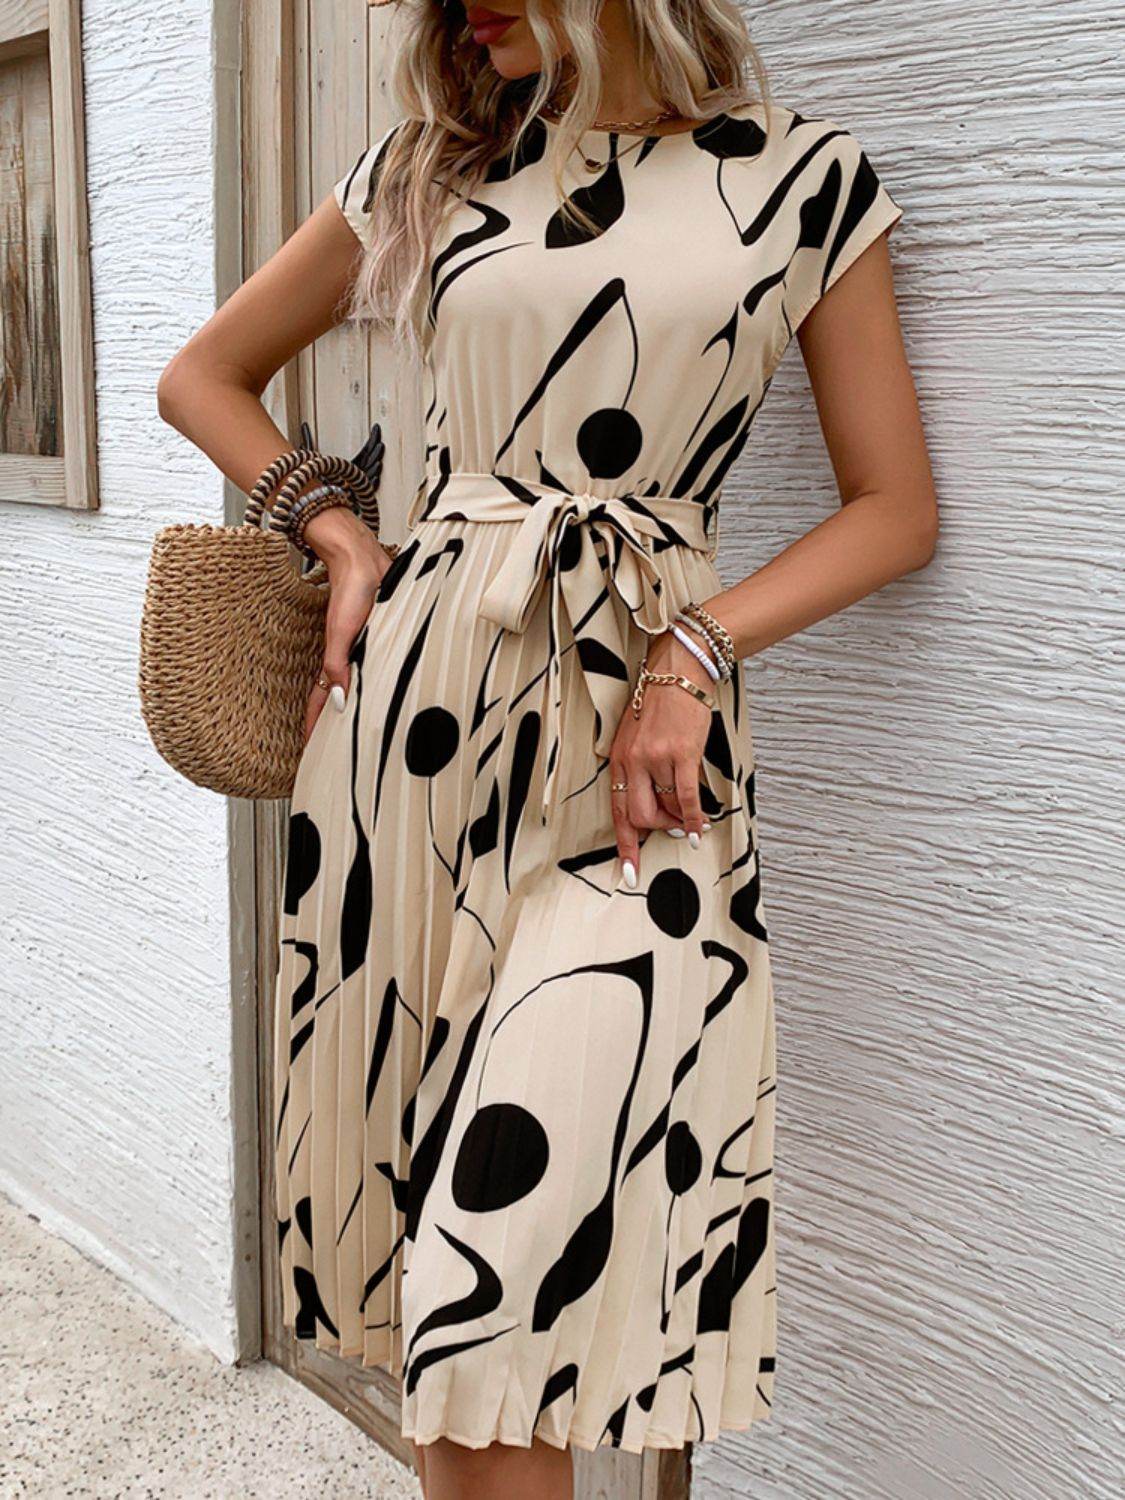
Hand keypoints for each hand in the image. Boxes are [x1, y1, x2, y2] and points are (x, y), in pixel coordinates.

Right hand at [302, 505, 395, 740]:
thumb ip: (338, 665)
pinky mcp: (375, 636)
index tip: (309, 750)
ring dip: (348, 705)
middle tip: (328, 750)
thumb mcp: (342, 631)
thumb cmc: (352, 589)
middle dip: (328, 723)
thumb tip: (337, 701)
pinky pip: (368, 668)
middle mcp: (348, 657)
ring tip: (347, 730)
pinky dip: (366, 683)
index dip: (314, 725)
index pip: (321, 699)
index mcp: (337, 659)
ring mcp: (360, 647)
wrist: (363, 558)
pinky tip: (372, 689)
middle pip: (334, 697)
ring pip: (352, 685)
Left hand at [609, 629, 713, 887]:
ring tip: (691, 822)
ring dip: (680, 822)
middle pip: (639, 817)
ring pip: (666, 808)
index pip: (616, 811)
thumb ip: (636, 768)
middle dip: (657, 833)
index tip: (630, 872)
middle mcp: (633, 761)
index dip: (625, 845)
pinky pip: (686, 798)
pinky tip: (700, 828)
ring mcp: (656, 758)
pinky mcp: (682, 753)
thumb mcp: (635, 735)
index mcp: (618, 759)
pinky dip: (693, 819)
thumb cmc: (660, 703)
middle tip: (672, 834)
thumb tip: (650, 806)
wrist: (679, 670)